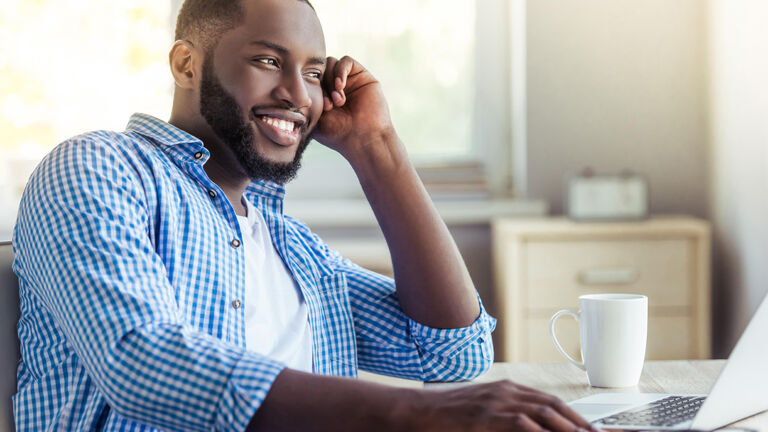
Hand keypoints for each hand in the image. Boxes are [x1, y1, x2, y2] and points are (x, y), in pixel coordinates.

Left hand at [312, 56, 396, 157]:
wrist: (363, 137)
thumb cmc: (338, 133)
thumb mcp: (314, 116)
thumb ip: (306, 99)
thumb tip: (293, 85)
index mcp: (323, 95)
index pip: (310, 78)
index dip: (311, 88)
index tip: (320, 108)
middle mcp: (335, 86)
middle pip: (320, 69)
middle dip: (322, 85)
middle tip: (328, 106)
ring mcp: (349, 80)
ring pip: (331, 63)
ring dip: (332, 81)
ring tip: (339, 101)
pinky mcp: (362, 75)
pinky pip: (346, 61)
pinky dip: (340, 71)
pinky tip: (341, 87)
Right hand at [409, 380, 598, 431]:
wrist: (417, 410)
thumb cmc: (447, 415)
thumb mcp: (483, 411)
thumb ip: (508, 418)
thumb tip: (532, 427)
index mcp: (509, 389)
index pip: (551, 401)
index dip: (576, 417)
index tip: (593, 430)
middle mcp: (507, 391)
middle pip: (554, 407)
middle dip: (580, 424)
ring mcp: (497, 401)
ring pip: (544, 413)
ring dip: (568, 428)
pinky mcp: (486, 415)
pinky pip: (521, 423)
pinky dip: (540, 431)